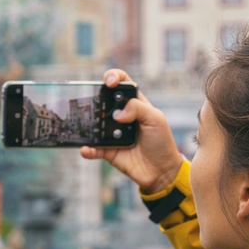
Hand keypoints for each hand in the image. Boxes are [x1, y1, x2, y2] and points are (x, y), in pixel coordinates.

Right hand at [80, 70, 183, 193]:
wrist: (161, 171)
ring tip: (89, 126)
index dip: (113, 77)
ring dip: (89, 124)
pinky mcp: (107, 151)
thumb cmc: (161, 142)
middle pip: (102, 100)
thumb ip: (138, 108)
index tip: (110, 82)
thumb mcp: (156, 119)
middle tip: (96, 103)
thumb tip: (117, 114)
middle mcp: (121, 116)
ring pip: (94, 124)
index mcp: (134, 104)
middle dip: (95, 98)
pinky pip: (93, 148)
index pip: (121, 83)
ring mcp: (112, 133)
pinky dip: (87, 149)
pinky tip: (86, 148)